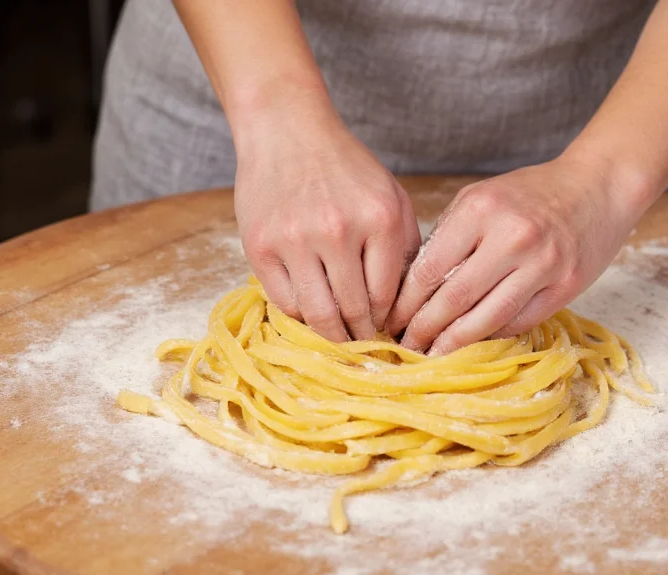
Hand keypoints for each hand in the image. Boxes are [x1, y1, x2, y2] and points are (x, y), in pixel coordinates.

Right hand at [235, 104, 420, 342]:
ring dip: (332, 337)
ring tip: (341, 342)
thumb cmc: (344, 166)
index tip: (388, 336)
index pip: (386, 296)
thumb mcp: (391, 195)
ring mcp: (295, 239)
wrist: (286, 130)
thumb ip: (406, 245)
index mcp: (380, 218)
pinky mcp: (261, 246)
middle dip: (362, 338)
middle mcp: (338, 230)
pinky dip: (301, 315)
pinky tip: (312, 313)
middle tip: (366, 351)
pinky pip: (285, 302)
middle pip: (353, 311)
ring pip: (318, 314)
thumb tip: (407, 304)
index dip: (388, 323)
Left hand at [386, 153, 640, 354]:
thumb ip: (448, 236)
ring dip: (454, 343)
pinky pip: (519, 321)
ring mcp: (543, 263)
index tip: (391, 320)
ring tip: (433, 355)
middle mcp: (512, 237)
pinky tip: (473, 344)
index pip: (430, 269)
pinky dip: (492, 335)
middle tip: (405, 347)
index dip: (406, 302)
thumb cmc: (530, 193)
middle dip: (424, 329)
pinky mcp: (566, 286)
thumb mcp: (480, 197)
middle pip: (455, 298)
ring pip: (487, 318)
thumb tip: (413, 286)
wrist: (597, 186)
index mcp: (480, 209)